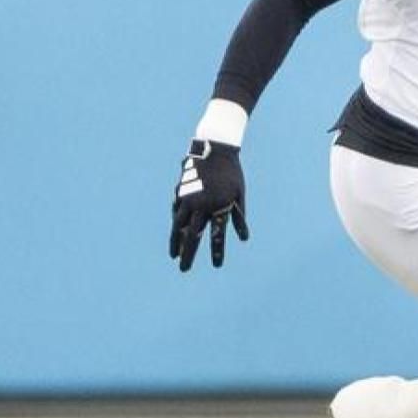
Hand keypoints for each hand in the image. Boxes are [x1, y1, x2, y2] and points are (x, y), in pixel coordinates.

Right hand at [170, 139, 247, 271]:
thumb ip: (238, 217)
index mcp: (219, 206)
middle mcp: (201, 205)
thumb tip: (243, 239)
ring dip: (175, 242)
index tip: (217, 266)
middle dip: (188, 254)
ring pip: (178, 225)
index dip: (217, 251)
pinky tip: (175, 232)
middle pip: (192, 235)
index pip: (217, 235)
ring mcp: (188, 198)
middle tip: (184, 270)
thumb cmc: (232, 173)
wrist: (215, 148)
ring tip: (174, 255)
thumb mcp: (239, 195)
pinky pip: (176, 211)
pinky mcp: (180, 191)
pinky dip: (175, 223)